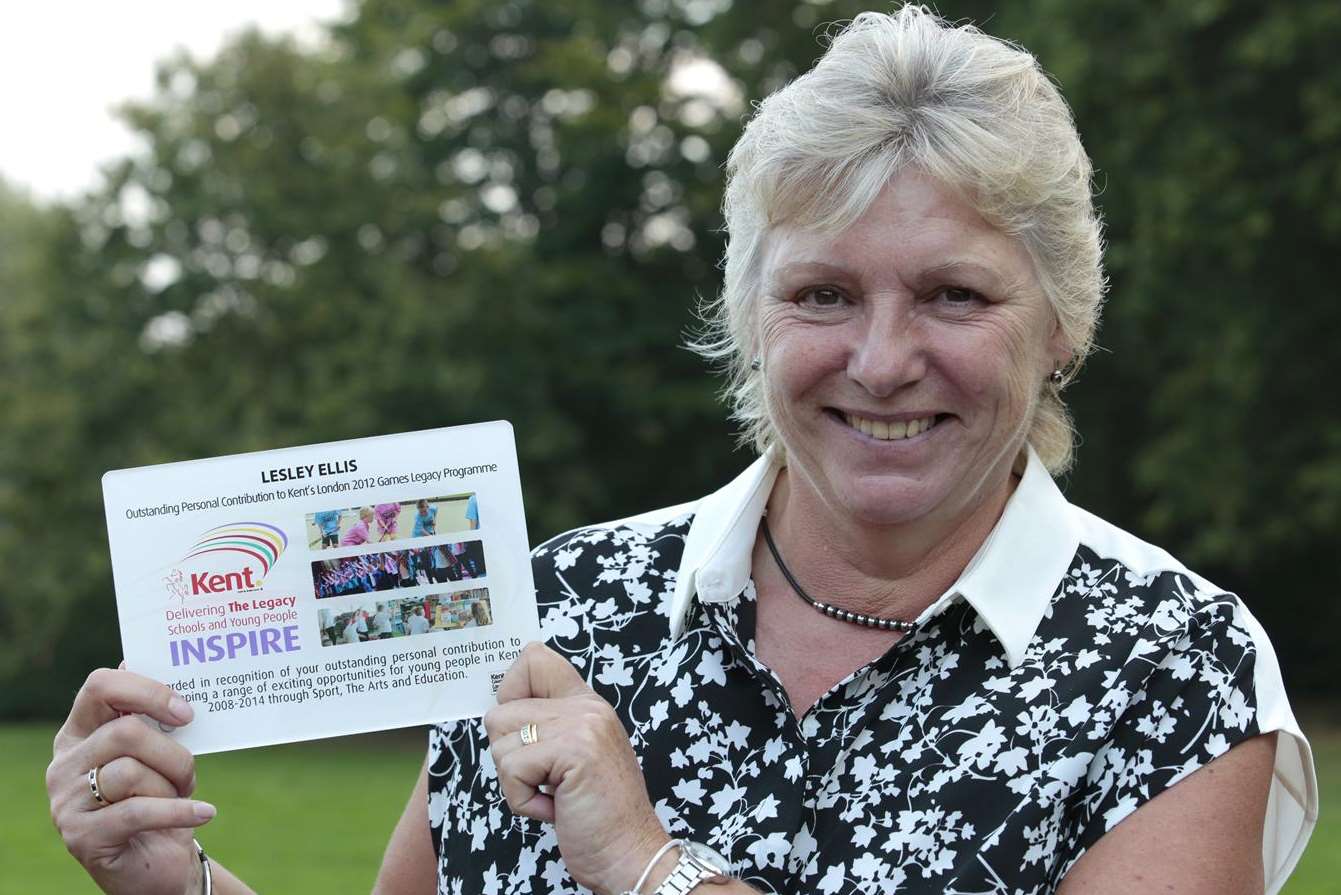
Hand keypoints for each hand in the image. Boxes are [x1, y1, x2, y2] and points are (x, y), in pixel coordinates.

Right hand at [46, 666, 214, 894]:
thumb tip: (150, 660)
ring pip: (131, 773)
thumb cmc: (161, 796)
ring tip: (182, 797)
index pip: (100, 687)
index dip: (146, 691)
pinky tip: (204, 813)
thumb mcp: (159, 754)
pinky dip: (178, 811)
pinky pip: (138, 812)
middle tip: (188, 772)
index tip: (186, 712)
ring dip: (172, 786)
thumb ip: (153, 717)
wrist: (156, 862)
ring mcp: (67, 801)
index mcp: (80, 731)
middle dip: (172, 753)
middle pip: (124, 733)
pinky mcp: (82, 836)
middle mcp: (65, 762)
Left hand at [485, 643, 672, 894]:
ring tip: (552, 796)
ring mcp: (582, 725)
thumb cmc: (597, 816)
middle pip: (501, 711)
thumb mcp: (575, 758)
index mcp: (586, 703)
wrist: (630, 854)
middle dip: (509, 757)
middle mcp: (586, 706)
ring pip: (501, 742)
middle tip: (545, 780)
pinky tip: (554, 809)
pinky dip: (523, 800)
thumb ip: (549, 727)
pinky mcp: (574, 750)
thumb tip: (499, 715)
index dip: (511, 693)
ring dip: (516, 783)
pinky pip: (512, 768)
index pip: (533, 658)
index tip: (526, 735)